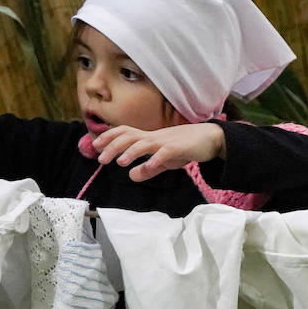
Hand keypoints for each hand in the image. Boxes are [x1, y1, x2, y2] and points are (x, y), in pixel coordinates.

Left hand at [92, 123, 225, 181]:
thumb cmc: (186, 147)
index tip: (96, 145)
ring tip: (120, 162)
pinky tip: (149, 166)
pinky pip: (165, 152)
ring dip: (131, 151)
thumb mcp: (165, 161)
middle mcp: (155, 137)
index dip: (109, 137)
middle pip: (129, 136)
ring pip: (144, 142)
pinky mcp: (179, 148)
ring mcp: (166, 141)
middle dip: (113, 146)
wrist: (211, 138)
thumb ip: (148, 169)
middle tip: (101, 159)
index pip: (125, 132)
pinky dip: (156, 159)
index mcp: (150, 138)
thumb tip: (131, 176)